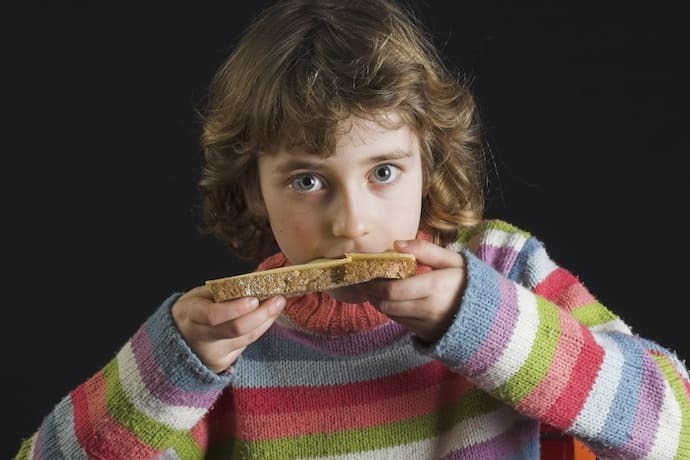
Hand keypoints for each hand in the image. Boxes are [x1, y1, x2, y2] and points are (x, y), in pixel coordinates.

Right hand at [171, 286, 285, 372]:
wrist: (178, 341)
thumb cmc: (193, 311)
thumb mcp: (199, 296)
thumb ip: (223, 291)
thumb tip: (255, 280)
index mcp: (190, 315)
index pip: (212, 315)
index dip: (235, 309)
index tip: (254, 299)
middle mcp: (200, 338)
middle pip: (235, 330)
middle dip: (261, 314)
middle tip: (278, 299)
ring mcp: (213, 354)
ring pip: (247, 337)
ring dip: (266, 319)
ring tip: (278, 303)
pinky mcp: (224, 363)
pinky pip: (247, 343)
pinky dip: (260, 328)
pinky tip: (268, 316)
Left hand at [360, 239, 466, 342]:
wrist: (489, 313)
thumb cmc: (468, 282)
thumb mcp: (453, 260)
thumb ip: (425, 250)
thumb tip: (397, 244)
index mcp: (434, 287)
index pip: (393, 290)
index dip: (375, 283)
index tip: (368, 271)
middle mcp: (427, 309)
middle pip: (387, 303)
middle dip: (371, 292)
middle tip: (364, 280)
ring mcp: (425, 324)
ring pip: (390, 314)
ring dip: (378, 301)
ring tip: (373, 287)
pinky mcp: (424, 333)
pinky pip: (399, 321)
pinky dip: (390, 309)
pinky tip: (389, 298)